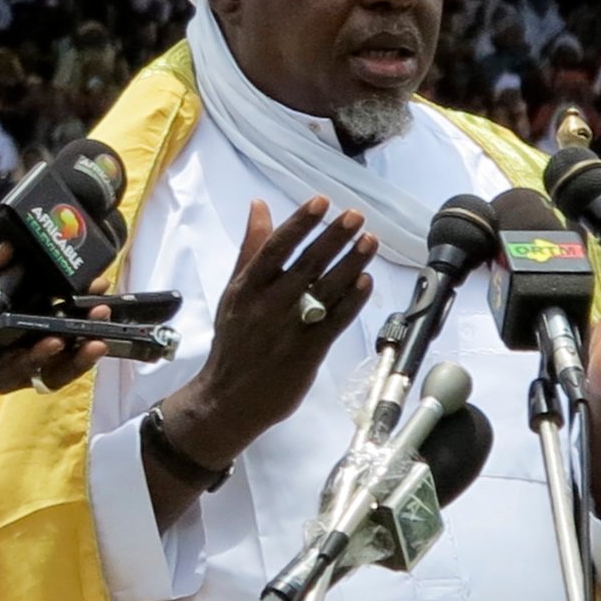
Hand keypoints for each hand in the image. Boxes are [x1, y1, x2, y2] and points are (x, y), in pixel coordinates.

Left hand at [0, 243, 110, 397]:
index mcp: (22, 311)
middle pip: (68, 333)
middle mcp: (26, 337)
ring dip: (73, 350)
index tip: (99, 283)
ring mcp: (17, 361)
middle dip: (89, 325)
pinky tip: (50, 348)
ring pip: (55, 359)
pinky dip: (41, 361)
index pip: (60, 303)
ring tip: (86, 338)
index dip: (82, 296)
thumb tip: (2, 246)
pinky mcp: (2, 382)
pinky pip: (28, 374)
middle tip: (102, 312)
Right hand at [162, 196, 376, 467]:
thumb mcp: (234, 291)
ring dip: (351, 263)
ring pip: (326, 290)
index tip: (321, 201)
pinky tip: (367, 281)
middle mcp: (269, 305)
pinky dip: (352, 300)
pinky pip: (335, 321)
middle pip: (306, 265)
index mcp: (248, 287)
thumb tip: (259, 204)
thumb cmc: (235, 340)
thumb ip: (251, 249)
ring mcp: (290, 329)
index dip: (300, 223)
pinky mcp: (309, 352)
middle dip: (333, 237)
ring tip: (369, 240)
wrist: (230, 398)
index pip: (275, 248)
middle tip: (356, 216)